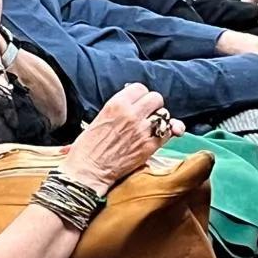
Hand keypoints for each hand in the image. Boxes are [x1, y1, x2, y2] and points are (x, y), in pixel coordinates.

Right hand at [60, 83, 179, 193]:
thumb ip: (119, 108)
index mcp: (116, 104)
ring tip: (152, 125)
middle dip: (153, 105)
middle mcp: (131, 114)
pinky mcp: (149, 146)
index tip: (138, 101)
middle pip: (156, 98)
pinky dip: (166, 133)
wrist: (89, 170)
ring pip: (165, 114)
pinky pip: (168, 133)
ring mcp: (142, 131)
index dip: (140, 95)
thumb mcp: (100, 117)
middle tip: (147, 113)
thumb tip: (134, 104)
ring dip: (160, 119)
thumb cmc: (89, 146)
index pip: (140, 88)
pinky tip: (157, 136)